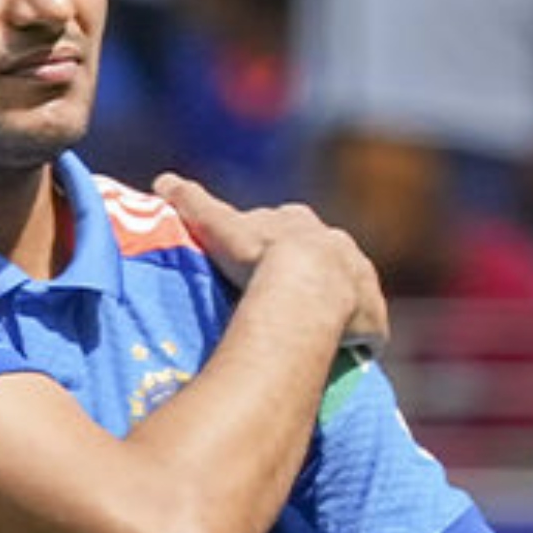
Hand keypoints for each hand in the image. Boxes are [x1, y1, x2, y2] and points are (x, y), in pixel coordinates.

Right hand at [151, 173, 389, 349]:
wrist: (303, 284)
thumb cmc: (256, 252)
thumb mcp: (215, 223)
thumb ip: (191, 201)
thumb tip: (161, 180)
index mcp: (297, 221)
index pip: (283, 226)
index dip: (268, 242)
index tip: (253, 260)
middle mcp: (333, 242)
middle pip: (318, 252)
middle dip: (305, 270)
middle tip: (278, 298)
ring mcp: (357, 275)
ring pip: (344, 287)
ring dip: (331, 303)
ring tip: (307, 329)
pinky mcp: (371, 312)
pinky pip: (365, 327)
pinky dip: (355, 337)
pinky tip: (338, 352)